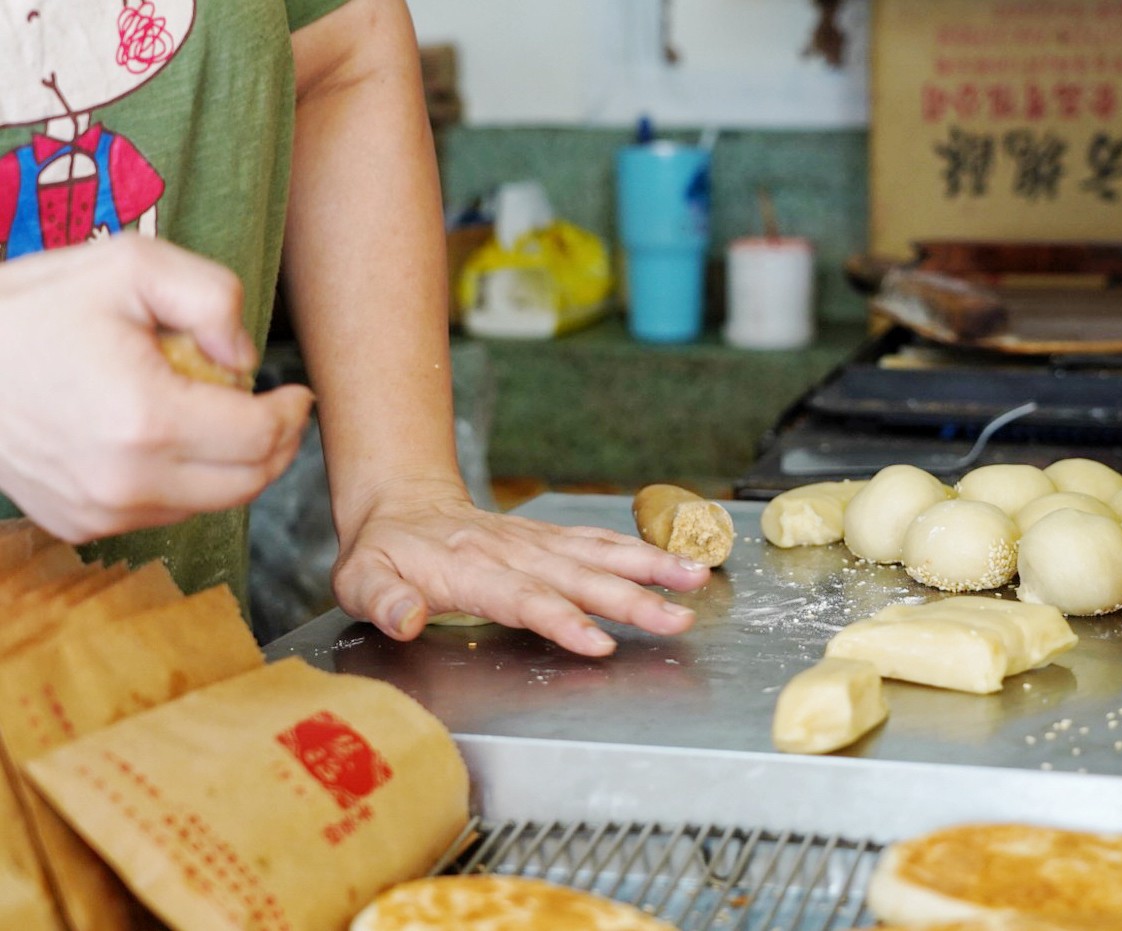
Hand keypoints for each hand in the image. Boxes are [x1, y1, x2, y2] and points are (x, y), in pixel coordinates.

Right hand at [0, 237, 314, 541]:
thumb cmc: (34, 308)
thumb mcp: (129, 266)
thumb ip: (211, 297)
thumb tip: (245, 359)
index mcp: (145, 420)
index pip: (260, 439)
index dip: (291, 415)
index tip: (295, 393)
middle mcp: (125, 481)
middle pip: (248, 483)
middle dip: (275, 445)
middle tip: (274, 411)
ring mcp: (101, 512)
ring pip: (210, 505)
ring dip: (230, 466)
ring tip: (212, 416)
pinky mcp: (81, 525)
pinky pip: (163, 513)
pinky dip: (182, 482)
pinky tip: (163, 440)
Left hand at [330, 477, 711, 655]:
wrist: (402, 506)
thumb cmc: (383, 553)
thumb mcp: (359, 579)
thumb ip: (383, 598)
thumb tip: (406, 618)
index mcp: (470, 568)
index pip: (523, 598)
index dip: (562, 619)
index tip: (599, 642)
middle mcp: (513, 551)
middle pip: (579, 577)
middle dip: (631, 600)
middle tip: (676, 620)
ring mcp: (536, 542)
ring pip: (600, 554)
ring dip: (651, 568)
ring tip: (696, 581)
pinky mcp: (551, 538)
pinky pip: (599, 541)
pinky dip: (640, 551)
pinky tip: (677, 563)